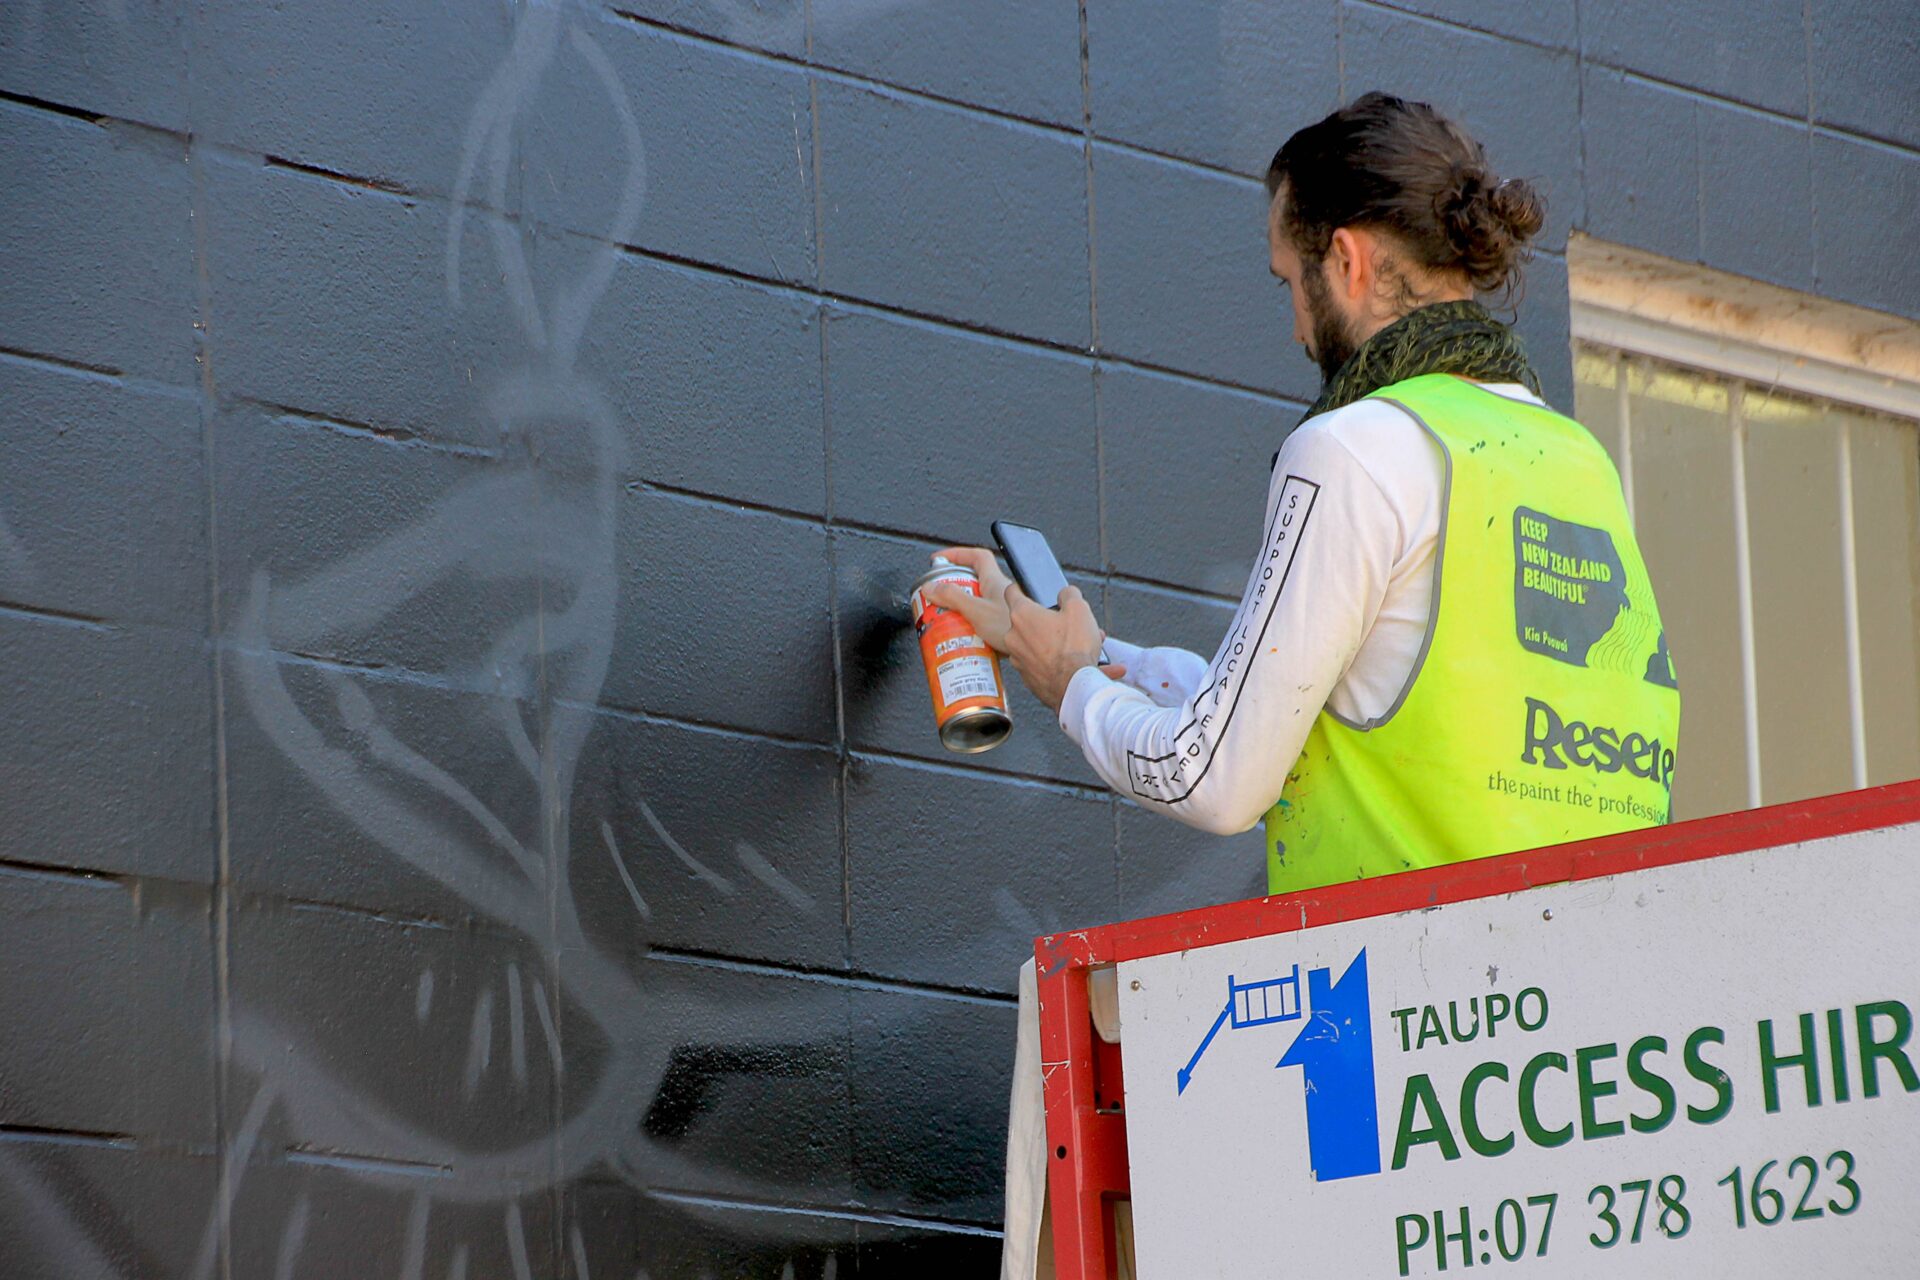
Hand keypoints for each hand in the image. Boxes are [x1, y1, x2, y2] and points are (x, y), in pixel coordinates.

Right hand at [925, 546, 1016, 650]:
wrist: (1038, 649)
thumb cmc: (1013, 626)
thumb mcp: (976, 610)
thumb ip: (952, 598)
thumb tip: (931, 587)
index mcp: (994, 580)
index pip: (976, 556)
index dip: (958, 554)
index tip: (941, 560)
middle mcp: (1000, 592)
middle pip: (973, 582)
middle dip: (954, 590)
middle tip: (939, 601)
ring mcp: (1004, 609)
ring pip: (977, 605)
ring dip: (962, 613)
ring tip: (950, 625)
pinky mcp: (1005, 627)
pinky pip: (983, 623)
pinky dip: (972, 630)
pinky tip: (966, 642)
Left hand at [927, 548, 1124, 711]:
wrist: (1073, 686)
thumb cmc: (1073, 649)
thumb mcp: (1079, 610)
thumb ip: (1068, 595)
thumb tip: (1065, 593)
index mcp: (1022, 614)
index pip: (1011, 592)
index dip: (1019, 589)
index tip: (1021, 589)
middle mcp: (1013, 634)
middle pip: (1019, 619)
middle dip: (1034, 619)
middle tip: (1050, 621)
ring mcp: (1016, 657)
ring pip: (1026, 641)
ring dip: (1040, 640)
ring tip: (1062, 643)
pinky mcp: (1024, 675)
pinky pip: (1031, 660)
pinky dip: (1043, 658)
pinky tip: (1061, 659)